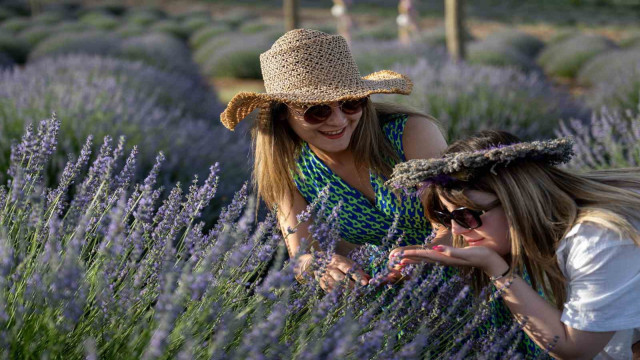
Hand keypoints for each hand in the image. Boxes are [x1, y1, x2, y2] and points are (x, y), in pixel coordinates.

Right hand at [312, 253, 370, 291]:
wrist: (318, 261)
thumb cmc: (337, 262)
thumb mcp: (347, 262)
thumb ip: (357, 270)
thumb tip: (368, 277)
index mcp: (338, 261)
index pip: (349, 269)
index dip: (357, 276)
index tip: (365, 283)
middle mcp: (330, 268)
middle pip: (340, 278)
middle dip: (350, 285)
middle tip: (360, 291)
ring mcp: (324, 275)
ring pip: (334, 284)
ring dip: (343, 290)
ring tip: (352, 295)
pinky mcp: (321, 282)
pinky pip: (327, 289)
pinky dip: (335, 293)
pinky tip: (342, 296)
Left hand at [392, 245, 508, 277]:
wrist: (491, 262)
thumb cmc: (481, 255)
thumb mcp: (466, 253)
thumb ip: (451, 252)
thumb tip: (436, 249)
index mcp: (445, 258)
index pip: (425, 255)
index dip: (412, 254)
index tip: (400, 255)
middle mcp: (443, 260)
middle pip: (422, 259)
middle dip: (408, 259)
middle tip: (394, 261)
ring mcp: (446, 260)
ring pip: (426, 260)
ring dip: (413, 260)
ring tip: (402, 261)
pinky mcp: (449, 259)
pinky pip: (432, 259)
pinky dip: (423, 258)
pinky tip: (420, 258)